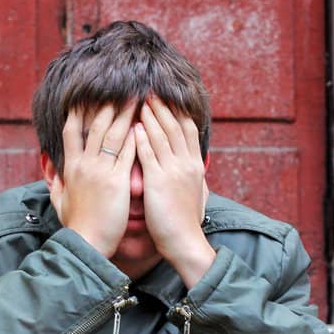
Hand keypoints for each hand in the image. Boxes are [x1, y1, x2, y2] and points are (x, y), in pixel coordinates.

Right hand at [51, 101, 137, 258]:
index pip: (71, 132)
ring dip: (124, 114)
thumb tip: (52, 175)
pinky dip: (135, 137)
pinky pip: (127, 153)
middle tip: (117, 88)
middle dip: (107, 105)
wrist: (86, 243)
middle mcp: (84, 165)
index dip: (78, 112)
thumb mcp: (59, 203)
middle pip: (95, 126)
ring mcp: (101, 171)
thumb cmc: (75, 227)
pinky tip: (143, 124)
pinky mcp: (117, 181)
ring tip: (135, 98)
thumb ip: (56, 186)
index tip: (84, 97)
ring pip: (113, 134)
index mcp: (70, 168)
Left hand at [133, 94, 214, 287]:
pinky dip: (142, 138)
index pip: (187, 130)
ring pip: (162, 135)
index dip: (177, 112)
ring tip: (140, 100)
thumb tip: (199, 171)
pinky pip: (149, 154)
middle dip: (163, 106)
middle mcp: (187, 164)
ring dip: (150, 115)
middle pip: (174, 126)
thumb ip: (195, 179)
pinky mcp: (159, 182)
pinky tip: (134, 126)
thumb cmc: (187, 223)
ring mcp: (173, 171)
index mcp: (195, 166)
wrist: (185, 242)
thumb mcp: (197, 195)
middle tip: (151, 90)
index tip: (167, 98)